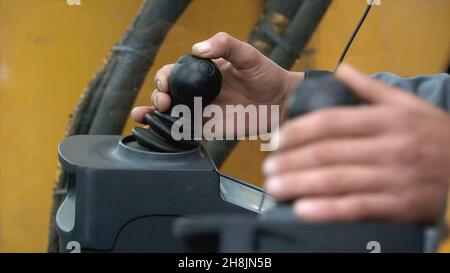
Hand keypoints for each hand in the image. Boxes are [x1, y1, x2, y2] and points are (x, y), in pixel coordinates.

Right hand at [132, 32, 302, 129]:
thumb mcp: (247, 53)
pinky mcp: (209, 127)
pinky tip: (158, 130)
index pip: (176, 71)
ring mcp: (202, 109)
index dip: (165, 76)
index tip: (167, 82)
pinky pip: (185, 130)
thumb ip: (224, 44)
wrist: (281, 102)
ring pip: (171, 112)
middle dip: (158, 95)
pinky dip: (169, 131)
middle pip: (168, 92)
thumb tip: (197, 48)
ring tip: (144, 116)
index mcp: (203, 71)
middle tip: (163, 101)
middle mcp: (199, 90)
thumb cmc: (266, 75)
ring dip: (153, 113)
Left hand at [263, 64, 449, 223]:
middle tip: (267, 167)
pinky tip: (303, 209)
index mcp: (386, 120)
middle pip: (327, 152)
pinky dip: (327, 210)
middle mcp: (388, 147)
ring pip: (337, 180)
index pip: (330, 121)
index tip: (277, 139)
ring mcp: (393, 177)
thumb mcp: (408, 105)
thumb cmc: (435, 137)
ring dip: (300, 184)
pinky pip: (356, 208)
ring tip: (275, 187)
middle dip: (291, 160)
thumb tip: (342, 69)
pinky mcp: (398, 205)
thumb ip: (371, 88)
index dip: (298, 131)